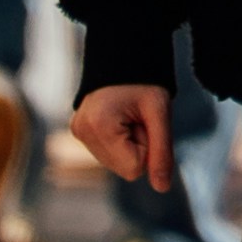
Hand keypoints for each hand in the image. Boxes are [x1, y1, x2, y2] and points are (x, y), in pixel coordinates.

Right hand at [70, 80, 185, 194]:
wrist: (124, 52)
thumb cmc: (145, 79)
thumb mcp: (159, 112)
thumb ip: (162, 151)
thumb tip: (162, 188)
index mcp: (99, 127)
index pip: (134, 168)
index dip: (148, 147)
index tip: (146, 121)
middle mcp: (82, 132)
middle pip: (123, 168)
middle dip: (138, 146)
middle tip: (139, 116)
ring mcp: (78, 132)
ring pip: (116, 162)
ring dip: (128, 143)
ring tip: (129, 114)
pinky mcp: (79, 130)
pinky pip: (107, 152)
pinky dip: (118, 140)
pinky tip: (119, 117)